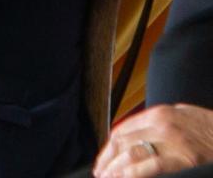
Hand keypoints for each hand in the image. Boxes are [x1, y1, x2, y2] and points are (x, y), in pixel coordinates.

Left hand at [94, 104, 212, 176]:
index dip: (110, 148)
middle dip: (108, 159)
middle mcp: (162, 124)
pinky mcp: (184, 159)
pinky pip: (149, 166)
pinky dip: (132, 173)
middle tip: (101, 174)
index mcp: (161, 114)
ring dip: (115, 168)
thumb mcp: (187, 118)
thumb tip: (140, 136)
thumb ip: (163, 124)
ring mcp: (173, 142)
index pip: (124, 130)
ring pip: (131, 153)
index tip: (104, 160)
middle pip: (123, 141)